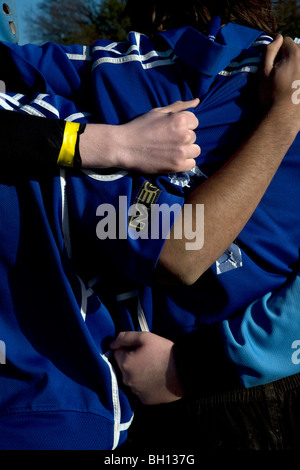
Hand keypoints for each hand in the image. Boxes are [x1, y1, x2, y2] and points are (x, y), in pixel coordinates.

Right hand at [80, 99, 199, 172]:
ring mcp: (181, 151)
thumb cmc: (140, 127)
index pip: (194, 121)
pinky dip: (184, 163)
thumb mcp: (158, 112)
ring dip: (186, 151)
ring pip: (195, 150)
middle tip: (167, 141)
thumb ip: (179, 107)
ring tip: (171, 151)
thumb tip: (197, 101)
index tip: (171, 130)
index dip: (183, 125)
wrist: (124, 147)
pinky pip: (191, 164)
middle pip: (194, 136)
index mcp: (180, 119)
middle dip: (183, 138)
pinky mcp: (177, 165)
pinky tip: (172, 159)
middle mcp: (184, 135)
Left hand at [110, 331, 183, 404]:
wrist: (184, 371)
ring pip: (131, 379)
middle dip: (131, 362)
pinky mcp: (145, 400)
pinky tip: (155, 379)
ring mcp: (135, 392)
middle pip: (123, 367)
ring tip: (153, 368)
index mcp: (125, 364)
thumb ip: (125, 337)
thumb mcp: (145, 337)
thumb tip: (111, 344)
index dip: (128, 349)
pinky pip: (140, 390)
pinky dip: (144, 385)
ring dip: (137, 374)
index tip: (141, 349)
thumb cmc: (163, 351)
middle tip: (148, 358)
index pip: (117, 353)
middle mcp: (126, 380)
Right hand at [261, 35, 299, 118]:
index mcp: (295, 54)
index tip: (273, 65)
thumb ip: (269, 51)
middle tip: (281, 75)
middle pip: (297, 50)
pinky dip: (297, 77)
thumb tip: (277, 37)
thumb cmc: (271, 94)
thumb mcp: (264, 72)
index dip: (278, 52)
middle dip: (289, 58)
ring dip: (295, 67)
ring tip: (289, 82)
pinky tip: (294, 87)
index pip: (286, 41)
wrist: (284, 116)